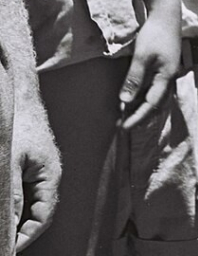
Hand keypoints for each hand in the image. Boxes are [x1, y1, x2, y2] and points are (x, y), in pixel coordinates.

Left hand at [12, 113, 59, 251]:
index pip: (43, 217)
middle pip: (36, 213)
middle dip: (18, 229)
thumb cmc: (18, 125)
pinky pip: (23, 192)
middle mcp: (48, 176)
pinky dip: (13, 202)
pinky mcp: (28, 167)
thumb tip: (10, 226)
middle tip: (2, 239)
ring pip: (28, 204)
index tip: (7, 249)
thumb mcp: (11, 163)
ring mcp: (38, 171)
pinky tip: (4, 205)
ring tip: (3, 223)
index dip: (25, 237)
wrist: (19, 99)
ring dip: (14, 216)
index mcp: (50, 176)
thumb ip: (13, 195)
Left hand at [119, 0, 181, 129]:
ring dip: (142, 106)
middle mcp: (169, 77)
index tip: (123, 127)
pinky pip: (155, 87)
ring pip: (156, 96)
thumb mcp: (142, 56)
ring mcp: (168, 71)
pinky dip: (144, 95)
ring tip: (126, 113)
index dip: (137, 117)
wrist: (167, 13)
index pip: (151, 104)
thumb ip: (134, 79)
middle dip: (140, 116)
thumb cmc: (155, 33)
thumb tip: (125, 102)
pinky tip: (135, 95)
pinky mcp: (165, 65)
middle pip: (156, 103)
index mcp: (166, 77)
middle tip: (123, 124)